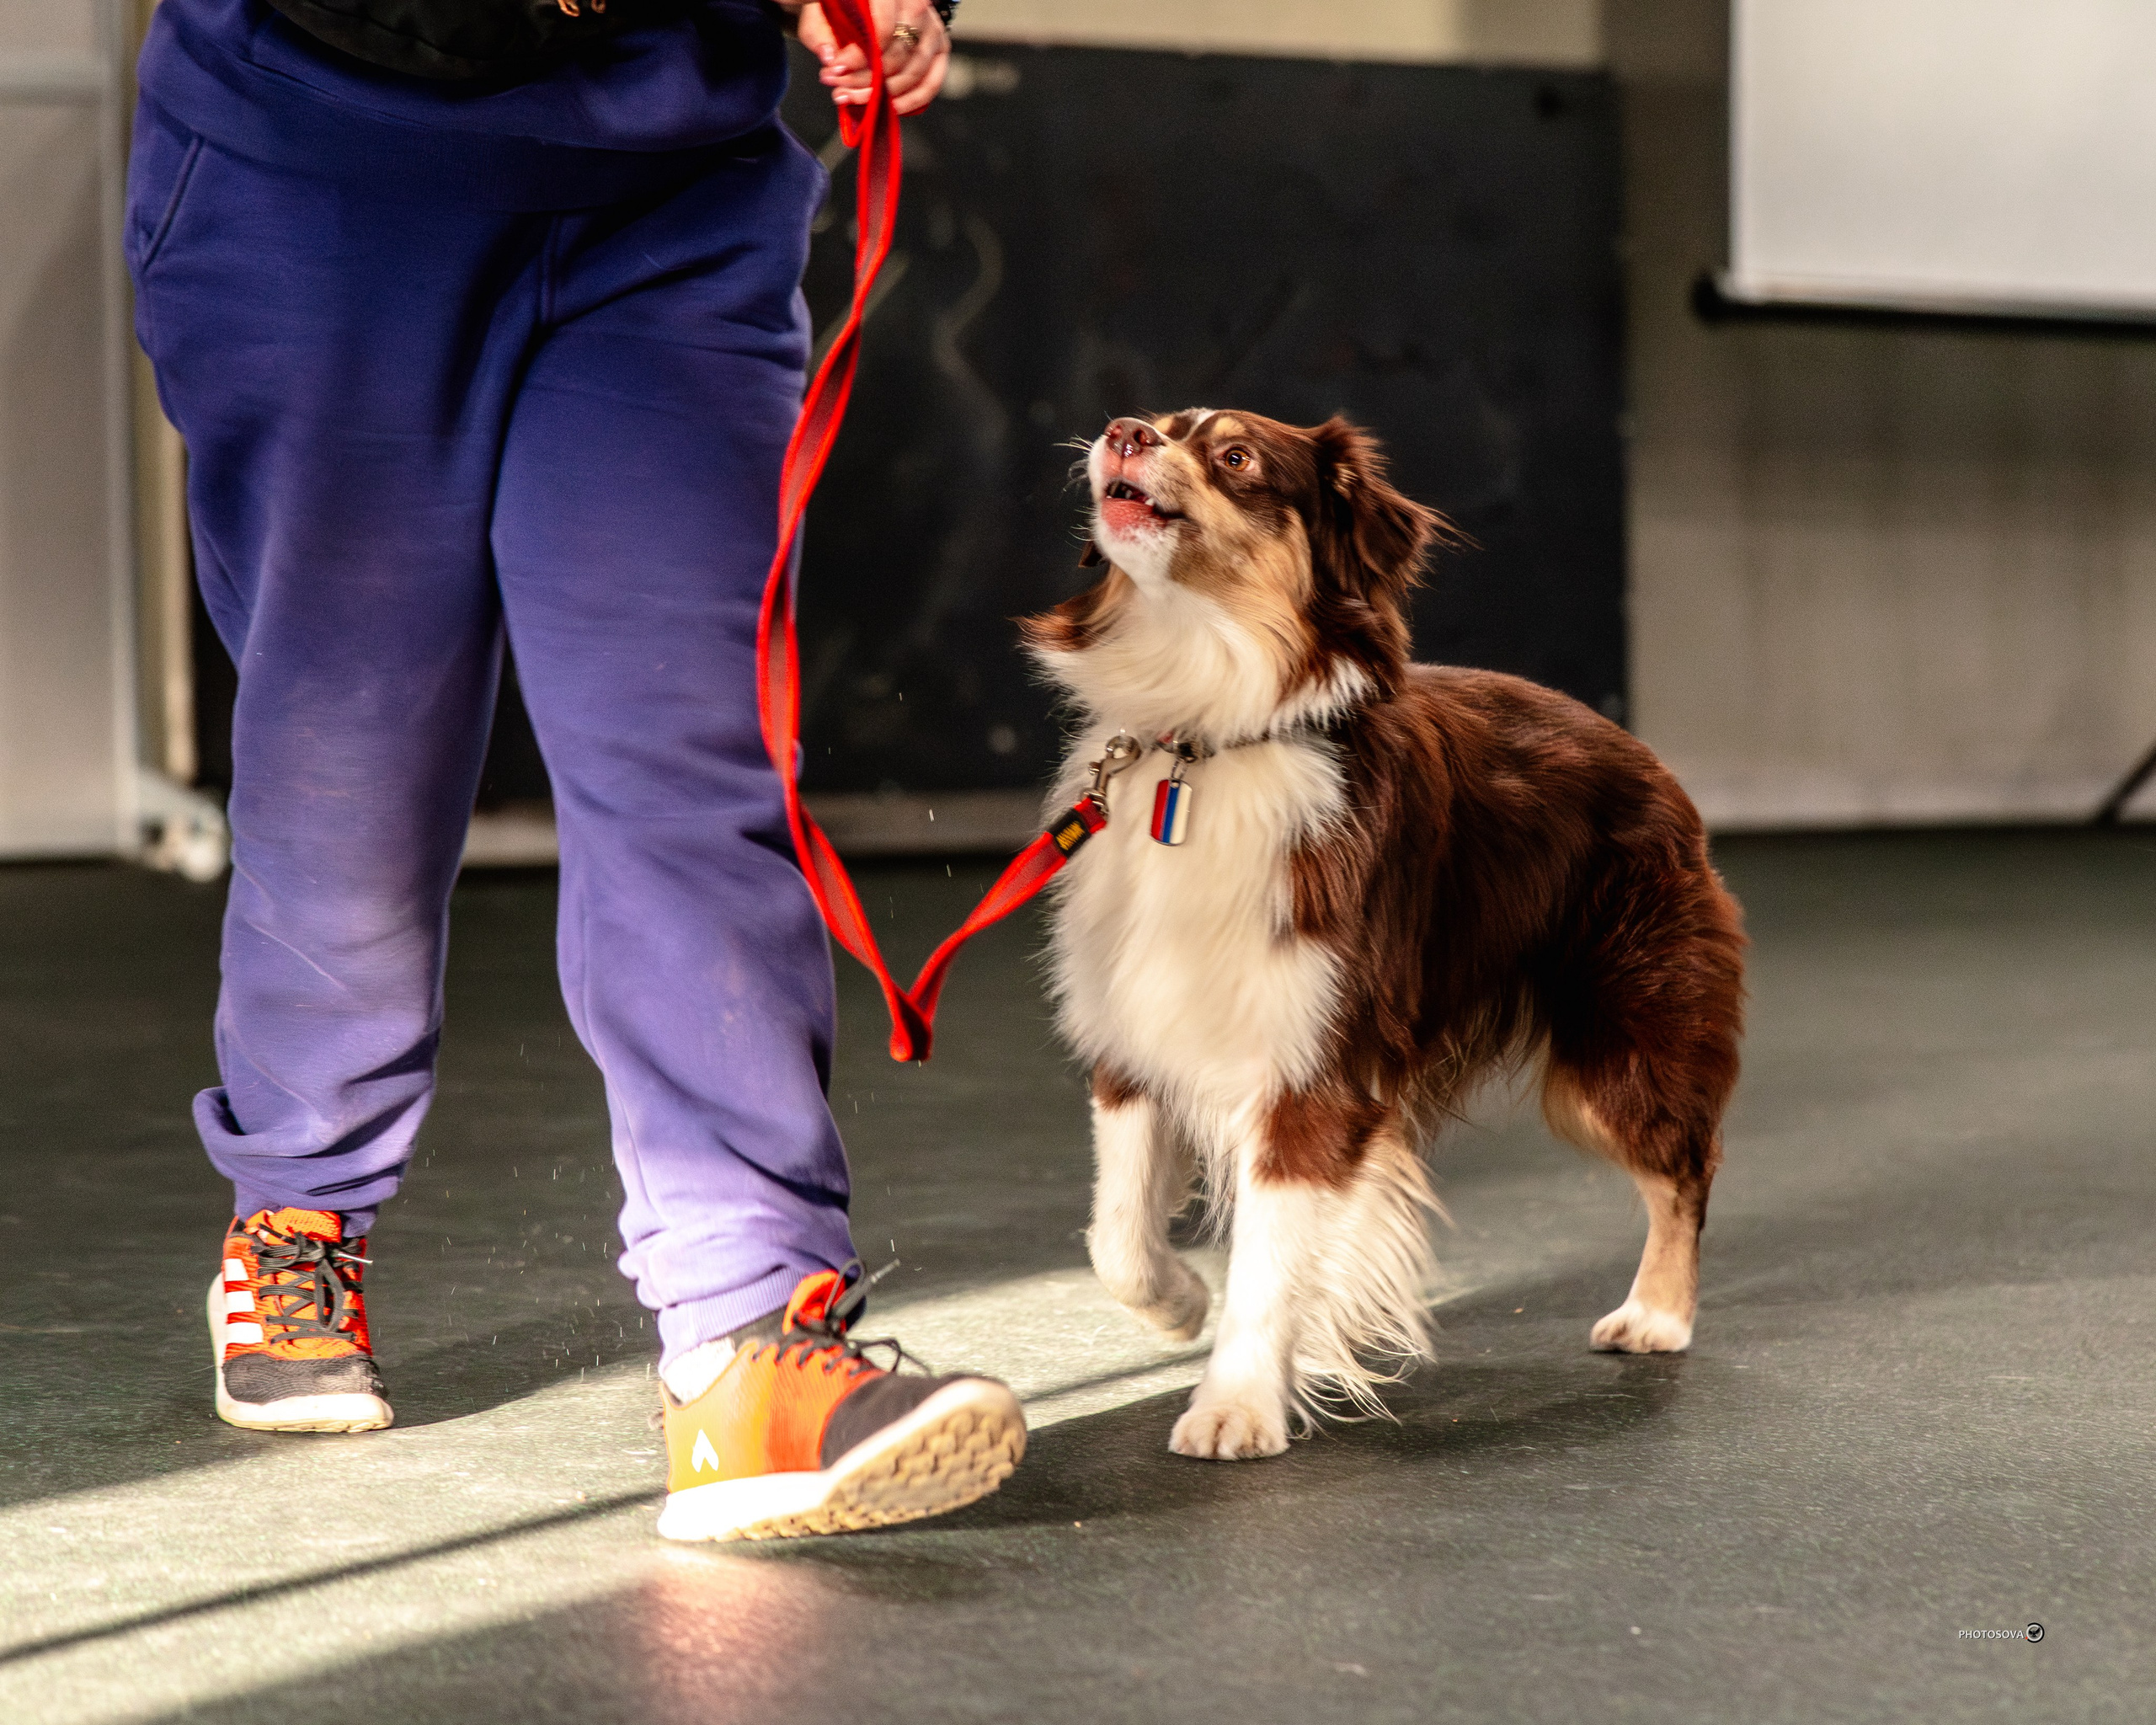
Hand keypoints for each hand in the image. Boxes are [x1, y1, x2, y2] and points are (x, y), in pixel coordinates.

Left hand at [795, 0, 948, 115]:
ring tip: (853, 99)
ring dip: (883, 95)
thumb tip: (829, 58)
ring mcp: (932, 28)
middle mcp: (917, 6)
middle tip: (839, 91)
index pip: (882, 30)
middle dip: (865, 80)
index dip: (858, 57)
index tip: (835, 71)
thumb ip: (820, 33)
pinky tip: (889, 108)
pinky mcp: (940, 48)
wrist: (866, 9)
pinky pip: (931, 83)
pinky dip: (910, 101)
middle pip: (897, 54)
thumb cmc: (843, 10)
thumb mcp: (823, 14)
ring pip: (913, 72)